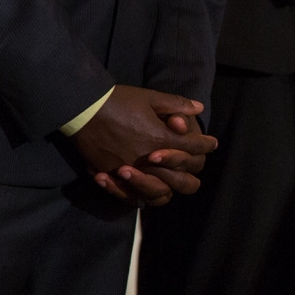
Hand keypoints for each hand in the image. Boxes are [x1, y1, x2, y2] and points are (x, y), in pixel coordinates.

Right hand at [71, 86, 216, 205]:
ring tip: (168, 181)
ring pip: (158, 194)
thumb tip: (198, 108)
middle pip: (182, 180)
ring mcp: (129, 171)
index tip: (211, 143)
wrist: (83, 108)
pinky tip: (141, 190)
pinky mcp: (111, 176)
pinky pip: (129, 196)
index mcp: (161, 139)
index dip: (206, 145)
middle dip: (191, 171)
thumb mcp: (150, 98)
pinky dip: (137, 195)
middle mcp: (148, 161)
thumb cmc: (118, 100)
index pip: (194, 148)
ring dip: (167, 188)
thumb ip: (176, 105)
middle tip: (192, 164)